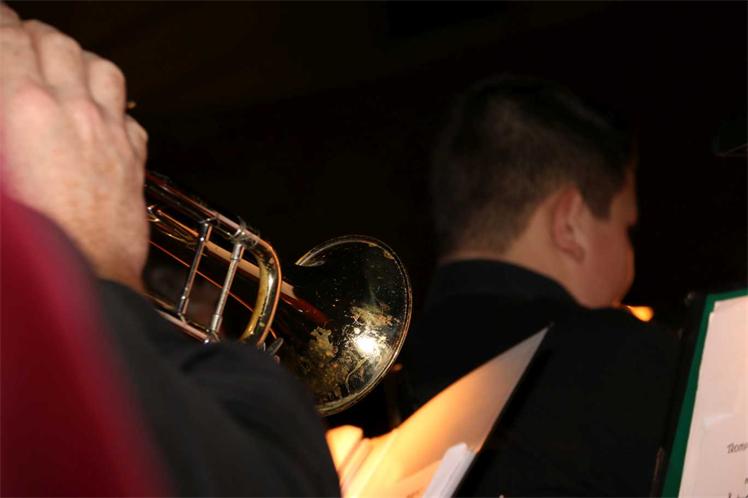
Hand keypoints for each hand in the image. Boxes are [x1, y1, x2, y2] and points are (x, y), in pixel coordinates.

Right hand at [0, 4, 148, 290]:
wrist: (82, 278)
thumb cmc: (30, 237)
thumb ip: (4, 123)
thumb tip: (9, 103)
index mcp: (22, 107)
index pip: (9, 38)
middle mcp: (73, 111)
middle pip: (58, 43)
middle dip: (35, 32)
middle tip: (20, 36)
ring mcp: (109, 133)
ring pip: (102, 68)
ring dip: (79, 59)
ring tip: (62, 64)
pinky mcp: (134, 158)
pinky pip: (127, 112)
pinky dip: (111, 102)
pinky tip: (98, 111)